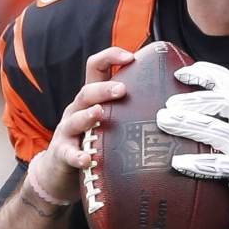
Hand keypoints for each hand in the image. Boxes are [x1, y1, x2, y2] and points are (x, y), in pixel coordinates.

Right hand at [31, 47, 132, 203]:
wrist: (59, 171)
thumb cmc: (91, 141)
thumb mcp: (108, 120)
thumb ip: (128, 109)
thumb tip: (169, 103)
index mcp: (91, 98)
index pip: (97, 68)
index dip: (110, 57)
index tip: (131, 56)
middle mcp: (77, 110)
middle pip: (87, 92)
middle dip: (103, 89)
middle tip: (122, 89)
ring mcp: (67, 132)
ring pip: (74, 120)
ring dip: (87, 116)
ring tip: (99, 113)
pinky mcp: (62, 154)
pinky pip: (68, 154)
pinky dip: (77, 156)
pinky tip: (86, 159)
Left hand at [155, 61, 228, 228]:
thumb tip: (198, 109)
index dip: (206, 73)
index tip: (182, 73)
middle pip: (224, 102)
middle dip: (194, 99)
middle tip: (168, 106)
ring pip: (218, 130)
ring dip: (188, 124)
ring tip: (165, 122)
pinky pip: (220, 165)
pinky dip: (197, 163)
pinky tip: (179, 162)